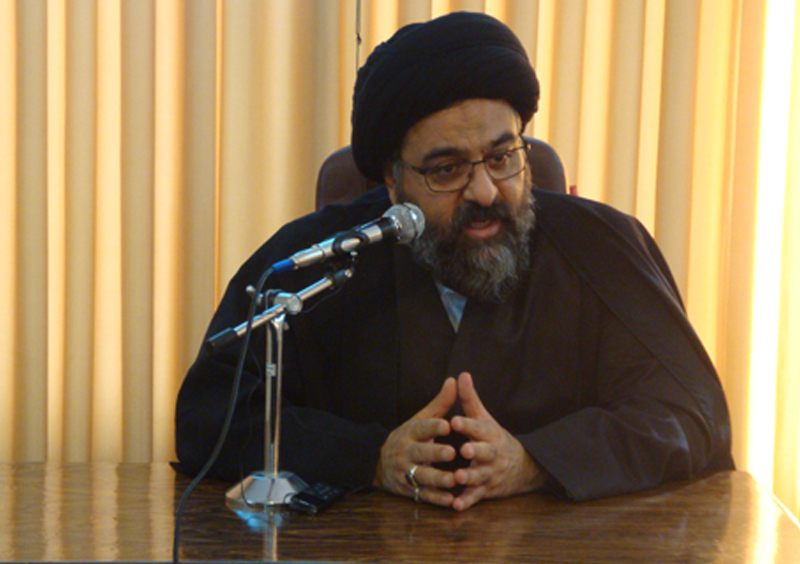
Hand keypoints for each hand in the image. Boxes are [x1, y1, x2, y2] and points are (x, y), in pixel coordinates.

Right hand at [373, 377, 461, 506]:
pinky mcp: (408, 490)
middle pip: (420, 453)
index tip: (448, 425)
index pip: (421, 428)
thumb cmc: (409, 437)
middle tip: (451, 452)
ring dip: (438, 479)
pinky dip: (436, 499)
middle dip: (435, 454)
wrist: (378, 462)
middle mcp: (406, 452)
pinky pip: (422, 496)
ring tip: (454, 479)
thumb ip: (440, 403)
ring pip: (421, 476)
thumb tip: (453, 380)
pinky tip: (450, 501)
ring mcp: (405, 472)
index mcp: (410, 432)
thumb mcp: (421, 419)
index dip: (434, 427)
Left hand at [449, 372, 543, 510]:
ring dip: (470, 478)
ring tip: (458, 477)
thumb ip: (470, 399)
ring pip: (481, 476)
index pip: (479, 427)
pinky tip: (455, 505)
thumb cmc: (494, 438)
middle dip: (475, 451)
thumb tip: (461, 374)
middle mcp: (492, 454)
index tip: (454, 419)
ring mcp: (490, 473)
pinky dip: (467, 502)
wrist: (522, 467)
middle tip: (463, 449)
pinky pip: (476, 498)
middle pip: (485, 453)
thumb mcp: (484, 418)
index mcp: (489, 434)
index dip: (468, 424)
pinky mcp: (486, 491)